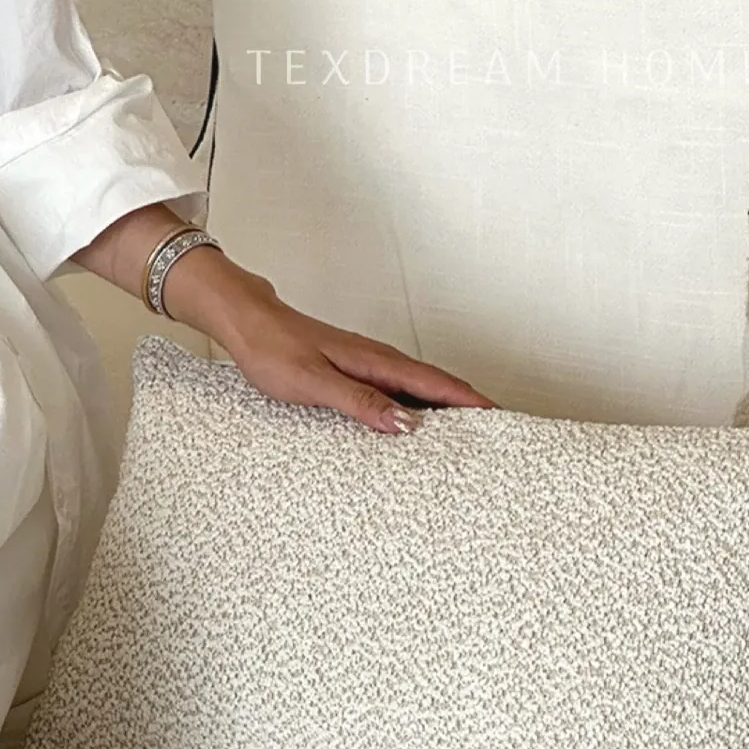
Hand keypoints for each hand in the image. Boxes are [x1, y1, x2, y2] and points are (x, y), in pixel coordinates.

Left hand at [194, 267, 492, 434]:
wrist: (246, 321)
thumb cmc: (273, 349)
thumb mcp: (315, 383)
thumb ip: (361, 403)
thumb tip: (407, 424)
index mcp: (376, 363)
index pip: (437, 385)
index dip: (472, 401)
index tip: (502, 417)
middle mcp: (379, 360)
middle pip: (438, 384)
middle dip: (471, 404)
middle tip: (501, 427)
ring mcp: (369, 362)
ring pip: (421, 385)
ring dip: (448, 404)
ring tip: (471, 427)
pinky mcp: (356, 368)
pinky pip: (399, 385)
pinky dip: (419, 401)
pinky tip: (418, 416)